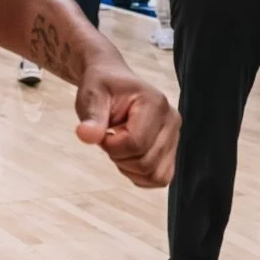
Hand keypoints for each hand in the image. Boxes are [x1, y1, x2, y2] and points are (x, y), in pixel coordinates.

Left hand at [74, 59, 179, 188]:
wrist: (111, 81)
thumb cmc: (102, 86)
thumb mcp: (91, 95)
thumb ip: (91, 116)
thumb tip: (85, 136)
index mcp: (154, 102)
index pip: (135, 143)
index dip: (111, 145)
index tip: (101, 130)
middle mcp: (171, 120)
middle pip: (146, 162)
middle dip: (119, 157)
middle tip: (108, 136)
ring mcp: (174, 137)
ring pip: (155, 175)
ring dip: (129, 168)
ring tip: (118, 145)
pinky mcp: (171, 151)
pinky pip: (159, 178)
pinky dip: (139, 175)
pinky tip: (127, 155)